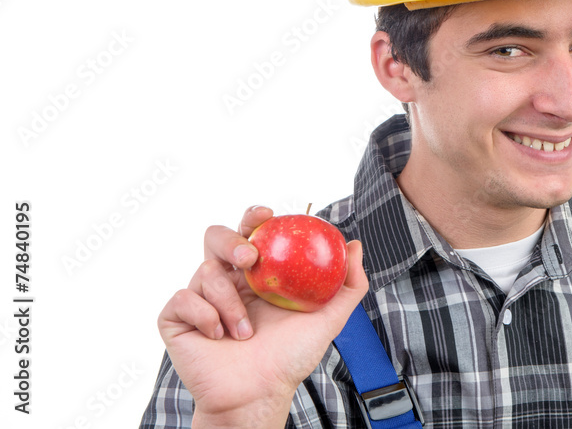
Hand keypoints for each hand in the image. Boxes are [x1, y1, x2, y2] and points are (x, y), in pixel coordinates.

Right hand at [157, 206, 367, 427]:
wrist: (258, 395)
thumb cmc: (290, 358)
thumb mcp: (328, 319)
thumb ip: (348, 284)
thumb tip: (355, 245)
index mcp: (257, 275)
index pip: (250, 232)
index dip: (253, 216)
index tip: (268, 215)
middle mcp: (227, 281)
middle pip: (216, 236)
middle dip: (231, 240)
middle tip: (249, 260)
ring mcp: (201, 298)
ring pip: (205, 271)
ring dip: (229, 302)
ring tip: (244, 332)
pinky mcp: (178, 318)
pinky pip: (183, 299)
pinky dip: (205, 316)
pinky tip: (219, 336)